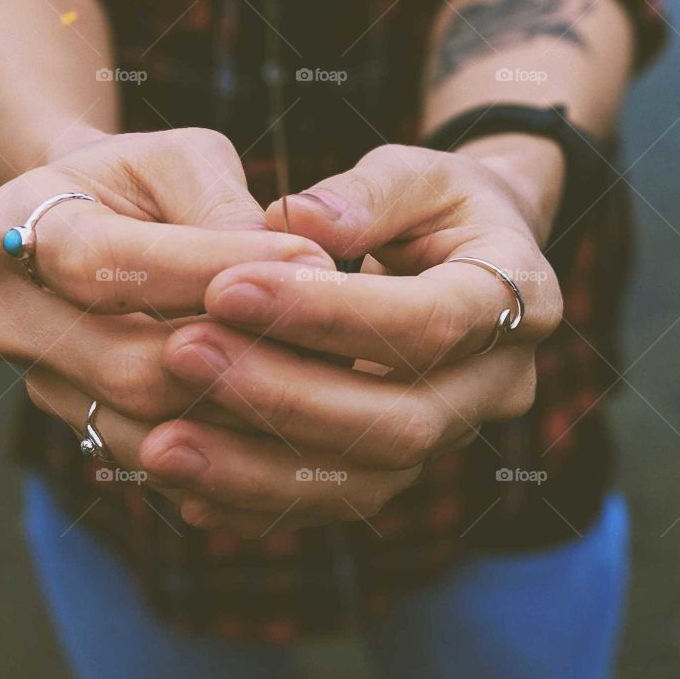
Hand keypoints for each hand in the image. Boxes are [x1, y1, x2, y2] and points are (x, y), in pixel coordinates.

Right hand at [0, 128, 332, 465]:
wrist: (103, 225)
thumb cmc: (150, 181)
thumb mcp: (183, 159)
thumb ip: (222, 205)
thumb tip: (285, 265)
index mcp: (14, 228)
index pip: (103, 263)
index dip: (207, 267)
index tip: (310, 255)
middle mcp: (9, 319)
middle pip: (125, 366)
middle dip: (240, 352)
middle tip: (337, 333)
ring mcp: (43, 386)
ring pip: (148, 429)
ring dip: (247, 410)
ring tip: (333, 376)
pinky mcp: (85, 432)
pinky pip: (164, 463)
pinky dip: (234, 448)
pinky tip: (302, 420)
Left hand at [139, 139, 564, 535]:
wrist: (461, 257)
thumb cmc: (432, 203)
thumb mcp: (414, 172)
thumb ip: (364, 194)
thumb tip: (298, 222)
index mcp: (519, 295)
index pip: (429, 322)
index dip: (329, 312)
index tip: (225, 286)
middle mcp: (499, 384)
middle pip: (401, 422)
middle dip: (284, 396)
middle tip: (181, 354)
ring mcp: (452, 438)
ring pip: (365, 482)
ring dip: (256, 470)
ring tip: (159, 443)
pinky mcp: (401, 469)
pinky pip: (332, 506)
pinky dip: (254, 502)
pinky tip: (180, 484)